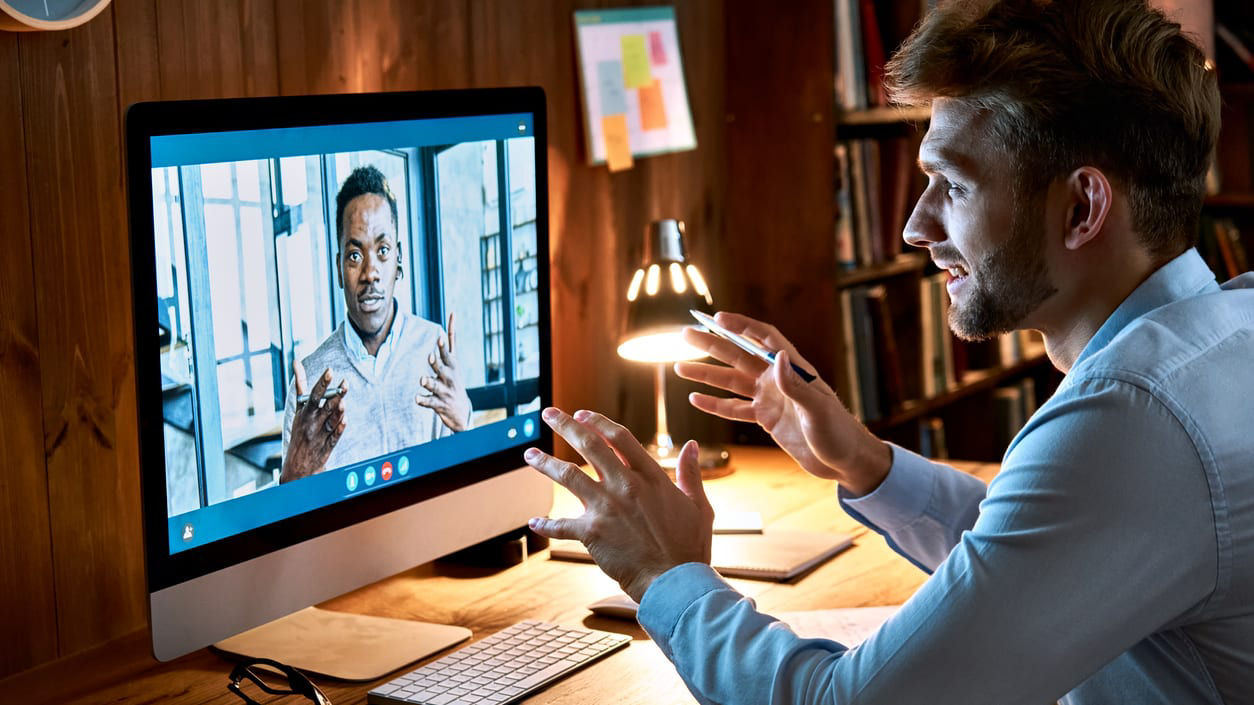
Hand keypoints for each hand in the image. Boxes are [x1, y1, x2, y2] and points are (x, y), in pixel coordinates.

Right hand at [281, 361, 346, 483]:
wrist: (296, 465)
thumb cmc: (300, 430)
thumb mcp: (298, 409)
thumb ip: (301, 386)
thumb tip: (296, 362)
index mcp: (304, 412)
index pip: (314, 395)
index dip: (322, 383)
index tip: (330, 371)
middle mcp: (312, 422)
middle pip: (325, 406)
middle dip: (335, 395)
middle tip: (344, 383)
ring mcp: (320, 434)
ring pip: (331, 420)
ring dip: (337, 411)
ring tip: (343, 401)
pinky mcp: (327, 446)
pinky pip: (335, 436)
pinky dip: (339, 428)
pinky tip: (345, 420)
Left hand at [416, 312, 472, 431]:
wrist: (461, 411)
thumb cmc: (453, 379)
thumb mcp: (454, 360)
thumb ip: (450, 339)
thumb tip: (453, 312)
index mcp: (452, 366)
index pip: (448, 354)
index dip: (443, 347)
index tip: (439, 338)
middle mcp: (449, 377)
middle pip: (442, 368)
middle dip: (436, 363)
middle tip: (430, 356)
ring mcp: (444, 391)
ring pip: (435, 385)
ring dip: (428, 382)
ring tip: (422, 379)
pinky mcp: (439, 404)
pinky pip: (429, 402)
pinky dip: (423, 400)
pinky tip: (417, 398)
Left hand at [524, 407, 713, 602]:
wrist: (676, 582)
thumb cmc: (690, 547)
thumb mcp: (699, 505)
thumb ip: (691, 473)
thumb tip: (692, 446)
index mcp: (651, 476)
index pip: (619, 437)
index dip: (598, 422)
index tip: (582, 414)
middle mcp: (625, 485)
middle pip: (589, 445)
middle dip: (565, 425)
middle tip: (549, 413)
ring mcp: (606, 507)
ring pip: (567, 475)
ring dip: (545, 463)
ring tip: (529, 454)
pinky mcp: (592, 533)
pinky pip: (561, 526)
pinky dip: (545, 525)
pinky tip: (534, 523)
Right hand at [675, 311, 889, 495]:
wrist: (845, 461)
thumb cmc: (839, 432)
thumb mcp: (818, 410)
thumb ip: (796, 386)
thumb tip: (777, 357)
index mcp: (793, 370)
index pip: (764, 339)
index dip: (741, 326)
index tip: (717, 318)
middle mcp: (778, 380)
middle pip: (739, 356)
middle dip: (712, 344)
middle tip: (685, 334)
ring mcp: (771, 399)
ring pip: (731, 382)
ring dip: (706, 374)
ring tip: (679, 367)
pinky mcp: (766, 419)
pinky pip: (735, 409)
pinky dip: (715, 405)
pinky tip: (696, 399)